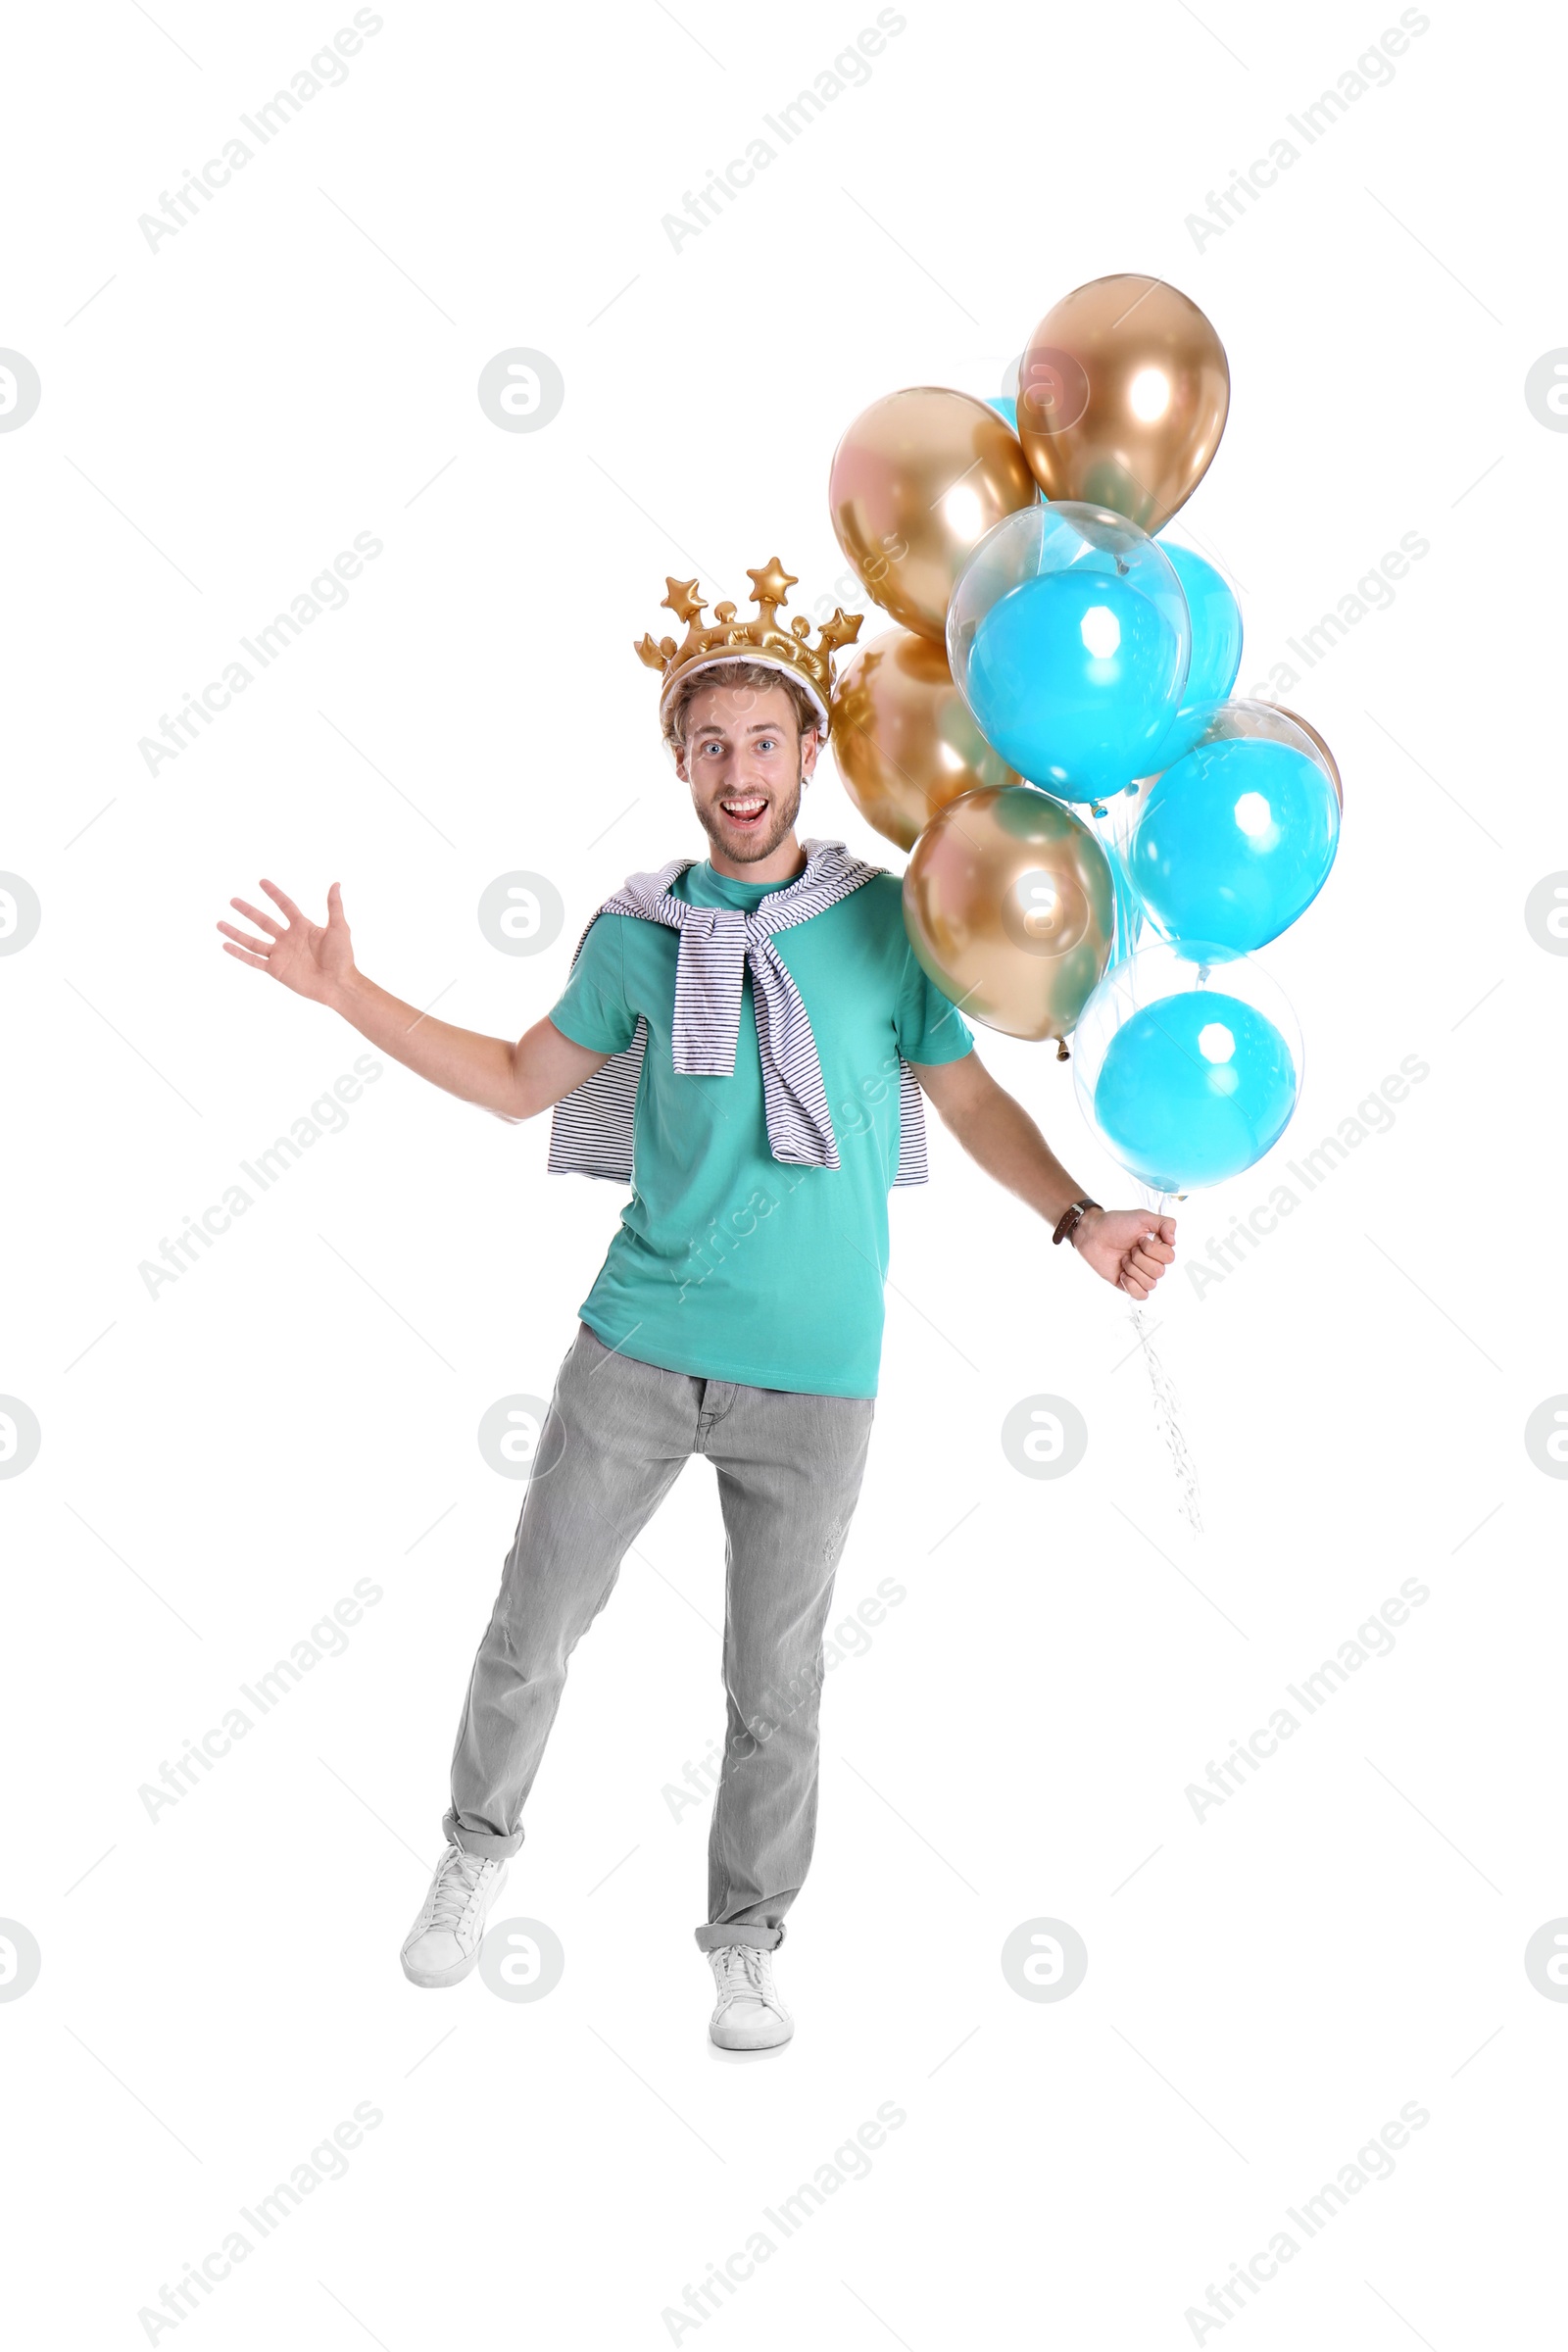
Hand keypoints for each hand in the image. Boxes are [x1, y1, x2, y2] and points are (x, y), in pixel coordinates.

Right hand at [218, 879, 357, 1004]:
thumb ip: (334, 906)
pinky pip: (253, 960)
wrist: (338, 983)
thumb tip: (336, 883)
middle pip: (263, 921)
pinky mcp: (276, 969)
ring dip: (236, 932)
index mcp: (303, 927)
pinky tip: (225, 945)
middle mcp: (288, 939)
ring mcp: (280, 954)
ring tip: (220, 923)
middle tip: (233, 900)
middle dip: (248, 911)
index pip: (285, 906)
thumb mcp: (339, 928)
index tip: (261, 882)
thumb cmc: (342, 957)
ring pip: (253, 941)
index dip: (274, 894)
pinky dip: (239, 954)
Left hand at [1071, 1208, 1175, 1300]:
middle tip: (1129, 1250)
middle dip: (1140, 1258)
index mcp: (1158, 1248)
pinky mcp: (1128, 1285)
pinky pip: (1141, 1295)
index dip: (1153, 1249)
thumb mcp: (1143, 1217)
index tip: (1140, 1239)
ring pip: (1150, 1284)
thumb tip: (1173, 1241)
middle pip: (1159, 1272)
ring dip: (1133, 1269)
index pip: (1169, 1258)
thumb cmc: (1116, 1224)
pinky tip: (1122, 1274)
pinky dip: (1131, 1285)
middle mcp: (1151, 1262)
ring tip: (1123, 1259)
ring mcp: (1140, 1275)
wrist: (1093, 1234)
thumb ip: (1165, 1224)